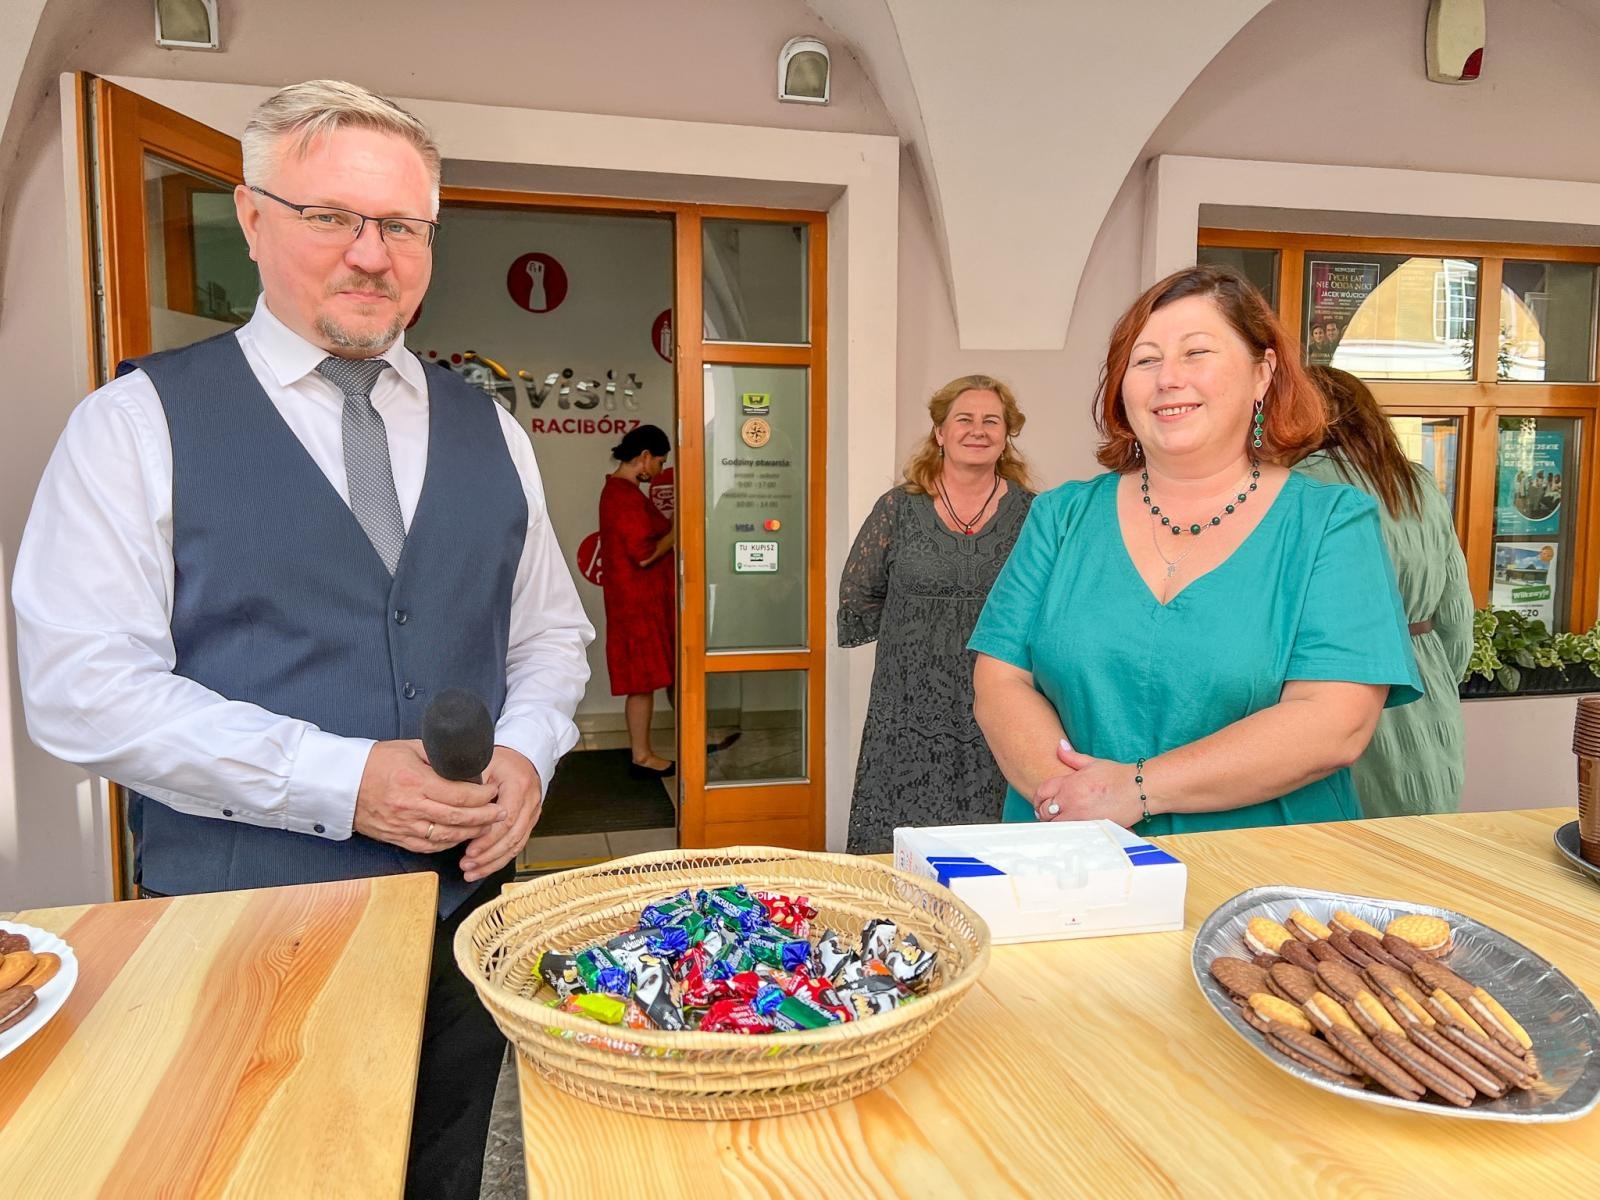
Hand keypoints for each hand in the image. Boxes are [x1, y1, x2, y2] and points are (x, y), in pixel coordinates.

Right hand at [354, 740, 504, 851]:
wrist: (341, 783)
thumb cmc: (374, 762)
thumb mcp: (409, 749)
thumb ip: (437, 757)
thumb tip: (463, 762)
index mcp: (416, 782)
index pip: (460, 794)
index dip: (482, 796)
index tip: (494, 792)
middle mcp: (412, 807)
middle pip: (458, 818)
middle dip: (486, 817)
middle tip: (502, 813)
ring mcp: (404, 826)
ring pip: (447, 836)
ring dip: (472, 833)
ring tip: (488, 826)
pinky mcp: (398, 838)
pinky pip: (430, 847)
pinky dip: (450, 843)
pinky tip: (461, 836)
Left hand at [459, 745, 542, 882]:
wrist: (522, 757)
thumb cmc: (501, 759)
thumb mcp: (483, 763)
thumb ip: (470, 783)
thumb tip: (450, 801)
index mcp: (519, 786)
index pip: (506, 819)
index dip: (488, 838)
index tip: (469, 849)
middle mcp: (530, 802)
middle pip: (512, 837)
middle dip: (488, 855)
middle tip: (467, 865)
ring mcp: (532, 814)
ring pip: (516, 845)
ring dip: (493, 861)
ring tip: (472, 871)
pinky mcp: (529, 823)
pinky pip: (517, 845)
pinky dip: (500, 859)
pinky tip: (484, 867)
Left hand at [1031, 741, 1141, 826]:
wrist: (1139, 790)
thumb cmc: (1117, 776)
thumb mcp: (1092, 763)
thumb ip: (1072, 757)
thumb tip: (1059, 745)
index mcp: (1069, 783)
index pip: (1042, 792)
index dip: (1039, 797)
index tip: (1041, 801)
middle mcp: (1071, 800)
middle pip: (1044, 811)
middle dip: (1043, 812)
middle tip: (1047, 813)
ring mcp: (1079, 817)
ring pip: (1055, 825)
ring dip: (1054, 823)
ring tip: (1059, 821)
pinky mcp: (1090, 828)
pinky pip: (1071, 834)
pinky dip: (1068, 832)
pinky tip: (1071, 829)